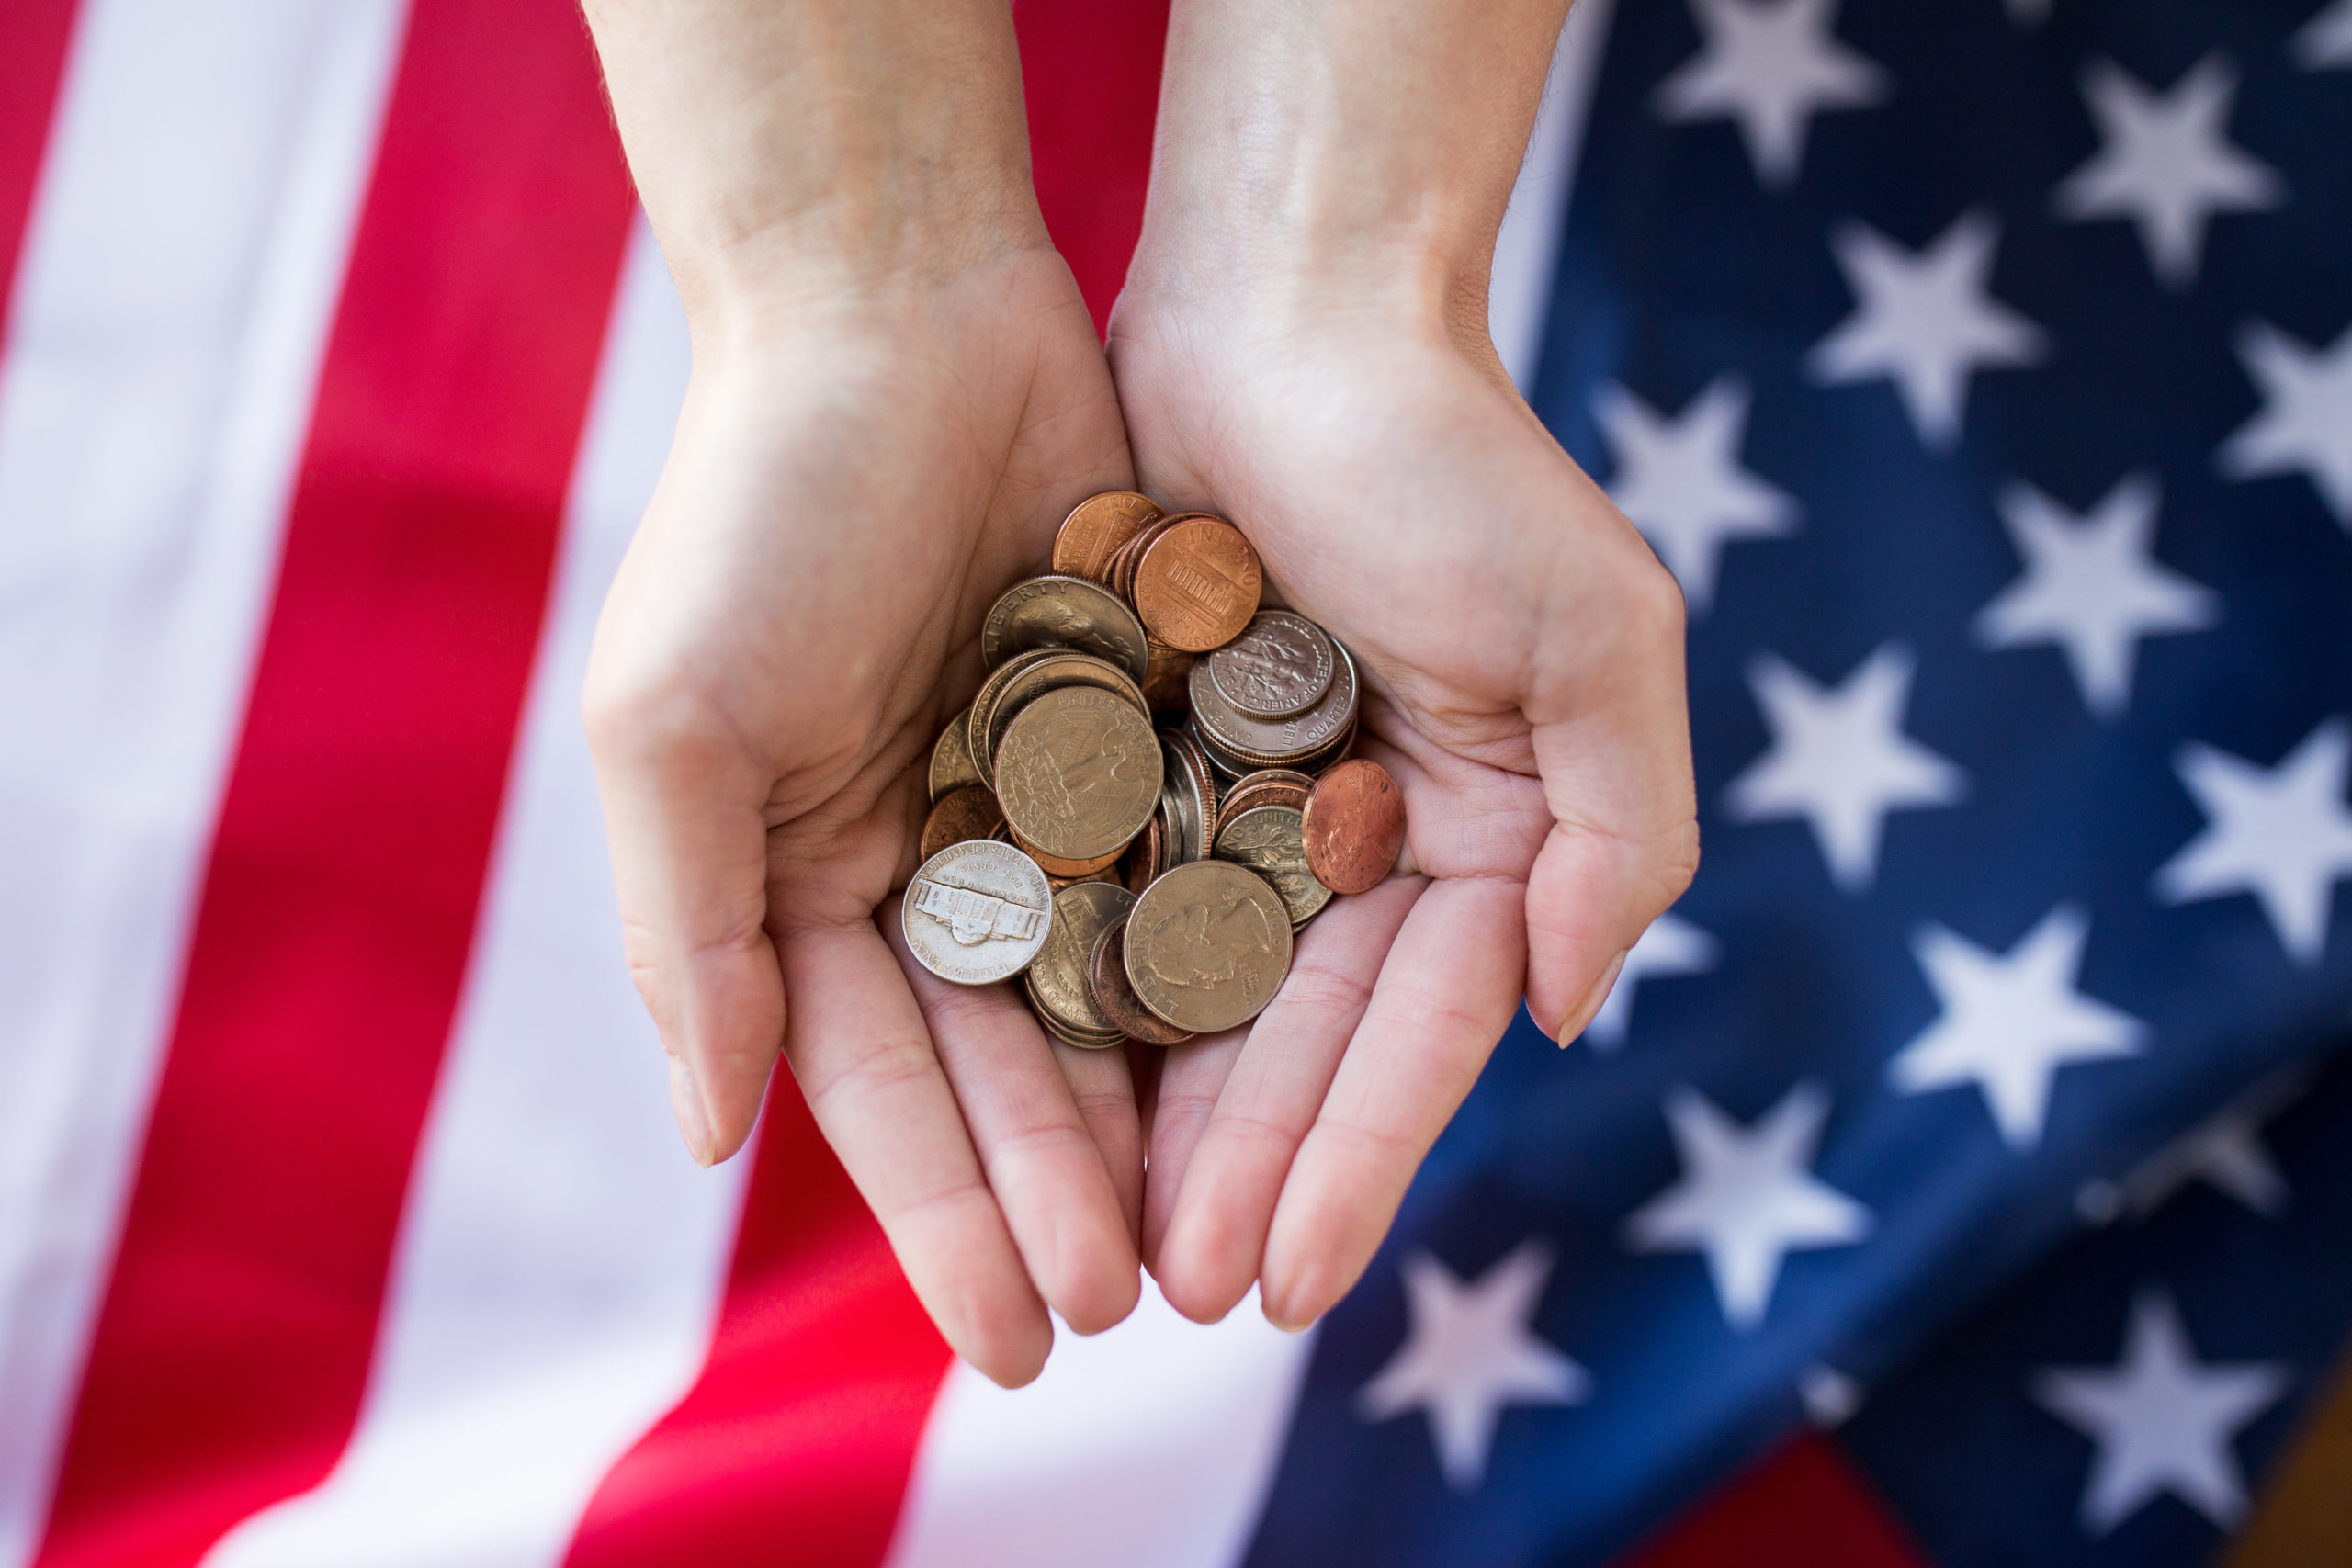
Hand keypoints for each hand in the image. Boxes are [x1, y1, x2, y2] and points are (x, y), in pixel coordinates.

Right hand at [581, 0, 1146, 1385]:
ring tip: (1212, 1246)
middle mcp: (927, 857)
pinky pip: (1195, 869)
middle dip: (1055, 1194)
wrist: (900, 307)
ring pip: (1113, 992)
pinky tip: (1278, 1071)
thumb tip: (713, 1137)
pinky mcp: (1141, 727)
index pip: (879, 1083)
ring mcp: (1042, 797)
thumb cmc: (761, 510)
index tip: (1012, 1336)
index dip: (944, 1212)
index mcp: (804, 874)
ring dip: (1152, 1119)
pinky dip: (1229, 969)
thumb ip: (693, 926)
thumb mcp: (677, 719)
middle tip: (1124, 1321)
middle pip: (1003, 1063)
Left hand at [1108, 295, 1698, 1329]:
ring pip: (1187, 1001)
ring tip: (1100, 1250)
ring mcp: (1235, 811)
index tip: (1292, 1280)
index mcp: (1475, 838)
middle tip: (1179, 1299)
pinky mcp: (1126, 762)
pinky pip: (1093, 904)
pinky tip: (1027, 1101)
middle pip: (1294, 1040)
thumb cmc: (1449, 458)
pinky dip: (1069, 1000)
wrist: (1283, 304)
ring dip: (1151, 1127)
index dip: (1357, 1157)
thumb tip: (1559, 1012)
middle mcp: (1355, 845)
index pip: (1418, 1031)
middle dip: (1245, 1170)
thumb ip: (1619, 829)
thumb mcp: (1593, 634)